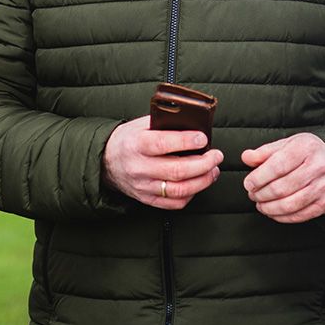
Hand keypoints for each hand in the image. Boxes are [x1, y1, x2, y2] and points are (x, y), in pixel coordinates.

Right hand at [103, 116, 222, 209]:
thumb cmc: (128, 140)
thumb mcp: (141, 124)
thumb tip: (193, 121)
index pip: (162, 144)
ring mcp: (143, 186)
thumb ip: (164, 123)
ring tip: (213, 170)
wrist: (107, 162)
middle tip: (216, 156)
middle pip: (176, 171)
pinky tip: (198, 183)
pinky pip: (174, 203)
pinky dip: (191, 194)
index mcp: (136, 144)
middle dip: (203, 164)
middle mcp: (139, 167)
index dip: (185, 141)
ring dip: (202, 180)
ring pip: (179, 190)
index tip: (203, 138)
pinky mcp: (147, 199)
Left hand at [242, 134, 324, 223]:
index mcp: (305, 148)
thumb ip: (265, 152)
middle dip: (261, 194)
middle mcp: (317, 167)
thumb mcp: (287, 144)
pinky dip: (282, 217)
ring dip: (269, 208)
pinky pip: (300, 215)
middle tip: (252, 195)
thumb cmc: (307, 152)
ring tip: (260, 204)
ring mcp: (323, 187)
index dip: (258, 178)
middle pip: (281, 187)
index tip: (248, 184)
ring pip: (289, 204)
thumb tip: (246, 157)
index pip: (277, 166)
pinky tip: (273, 212)